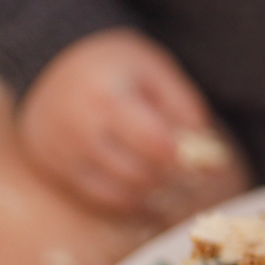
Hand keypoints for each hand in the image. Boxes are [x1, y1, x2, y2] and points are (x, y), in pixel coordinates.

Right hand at [19, 27, 216, 213]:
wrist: (52, 61)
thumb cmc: (116, 65)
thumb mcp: (154, 71)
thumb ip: (184, 108)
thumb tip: (211, 157)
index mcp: (104, 95)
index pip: (153, 142)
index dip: (184, 158)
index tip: (207, 162)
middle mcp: (76, 126)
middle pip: (137, 174)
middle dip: (172, 181)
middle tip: (196, 179)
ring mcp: (60, 151)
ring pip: (118, 195)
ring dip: (154, 197)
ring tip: (176, 186)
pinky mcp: (53, 168)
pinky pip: (98, 201)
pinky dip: (130, 204)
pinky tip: (151, 195)